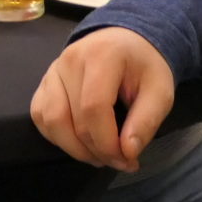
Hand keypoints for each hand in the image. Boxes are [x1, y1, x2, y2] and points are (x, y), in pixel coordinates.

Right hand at [31, 27, 175, 172]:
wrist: (126, 41)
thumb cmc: (144, 65)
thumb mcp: (160, 91)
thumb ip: (146, 121)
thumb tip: (127, 152)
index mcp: (101, 55)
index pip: (94, 108)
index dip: (107, 142)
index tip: (128, 159)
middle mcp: (69, 59)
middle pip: (72, 119)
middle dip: (96, 150)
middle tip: (120, 160)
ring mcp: (53, 69)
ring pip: (50, 120)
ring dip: (74, 148)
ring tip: (99, 155)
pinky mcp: (44, 81)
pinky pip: (40, 115)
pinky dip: (57, 136)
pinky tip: (80, 141)